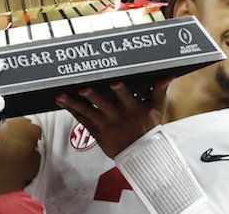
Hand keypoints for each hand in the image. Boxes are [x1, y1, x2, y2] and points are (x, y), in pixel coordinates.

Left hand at [55, 76, 172, 157]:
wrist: (140, 154)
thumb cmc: (148, 128)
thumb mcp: (156, 109)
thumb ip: (159, 90)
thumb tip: (169, 74)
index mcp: (132, 109)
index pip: (126, 97)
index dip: (120, 90)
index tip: (113, 82)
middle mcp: (117, 116)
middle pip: (102, 104)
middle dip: (92, 96)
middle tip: (83, 88)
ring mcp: (104, 124)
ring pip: (87, 112)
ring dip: (73, 102)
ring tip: (61, 95)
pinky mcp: (95, 131)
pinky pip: (81, 119)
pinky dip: (70, 109)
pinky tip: (60, 101)